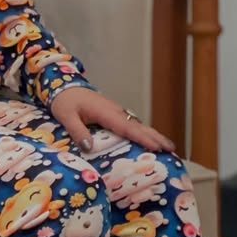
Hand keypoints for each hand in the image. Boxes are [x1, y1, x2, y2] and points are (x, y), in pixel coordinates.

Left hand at [50, 88, 174, 154]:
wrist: (64, 86)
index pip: (127, 127)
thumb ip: (77, 131)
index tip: (156, 147)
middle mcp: (115, 111)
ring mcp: (116, 111)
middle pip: (139, 125)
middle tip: (172, 149)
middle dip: (156, 137)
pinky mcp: (114, 114)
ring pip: (138, 124)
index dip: (142, 138)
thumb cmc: (65, 102)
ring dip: (153, 135)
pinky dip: (143, 132)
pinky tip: (149, 140)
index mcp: (105, 112)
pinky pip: (132, 124)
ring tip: (167, 147)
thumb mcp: (67, 116)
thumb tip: (90, 148)